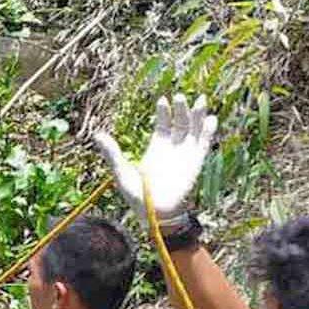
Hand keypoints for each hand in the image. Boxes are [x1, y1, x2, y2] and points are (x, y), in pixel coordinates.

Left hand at [93, 94, 217, 224]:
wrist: (155, 211)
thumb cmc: (137, 195)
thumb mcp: (121, 171)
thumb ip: (111, 152)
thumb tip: (97, 134)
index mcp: (156, 147)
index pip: (163, 123)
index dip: (164, 111)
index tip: (163, 99)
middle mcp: (172, 147)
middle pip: (180, 122)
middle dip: (181, 109)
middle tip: (181, 96)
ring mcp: (185, 153)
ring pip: (194, 129)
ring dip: (198, 115)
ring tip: (201, 100)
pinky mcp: (195, 162)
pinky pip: (204, 143)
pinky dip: (208, 131)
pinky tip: (211, 118)